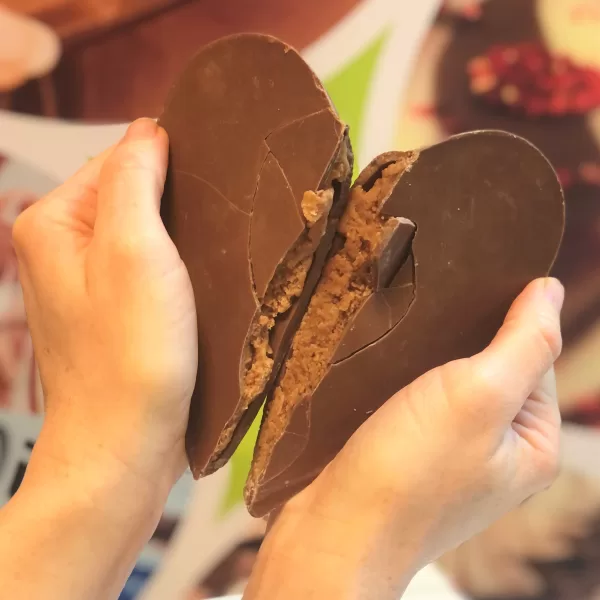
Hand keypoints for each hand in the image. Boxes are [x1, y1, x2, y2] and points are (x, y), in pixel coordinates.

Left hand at [13, 118, 195, 494]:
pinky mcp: (118, 311)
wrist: (126, 443)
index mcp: (54, 223)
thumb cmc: (128, 355)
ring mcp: (90, 283)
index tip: (212, 180)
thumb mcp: (133, 249)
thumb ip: (133, 179)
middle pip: (131, 196)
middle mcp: (64, 249)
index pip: (116, 159)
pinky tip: (201, 283)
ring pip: (147, 234)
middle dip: (177, 204)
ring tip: (214, 255)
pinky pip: (152, 270)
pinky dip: (180, 268)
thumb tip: (148, 131)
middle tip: (219, 225)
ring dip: (183, 238)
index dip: (167, 163)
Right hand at [247, 278, 562, 599]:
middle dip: (460, 339)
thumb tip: (550, 290)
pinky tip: (381, 365)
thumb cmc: (408, 472)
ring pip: (446, 383)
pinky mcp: (407, 454)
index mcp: (531, 444)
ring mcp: (449, 456)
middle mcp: (495, 452)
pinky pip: (414, 401)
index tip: (465, 293)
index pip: (534, 359)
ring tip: (400, 333)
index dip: (505, 322)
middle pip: (489, 368)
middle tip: (425, 313)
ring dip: (426, 357)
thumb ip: (522, 343)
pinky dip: (402, 378)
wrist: (332, 532)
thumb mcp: (477, 397)